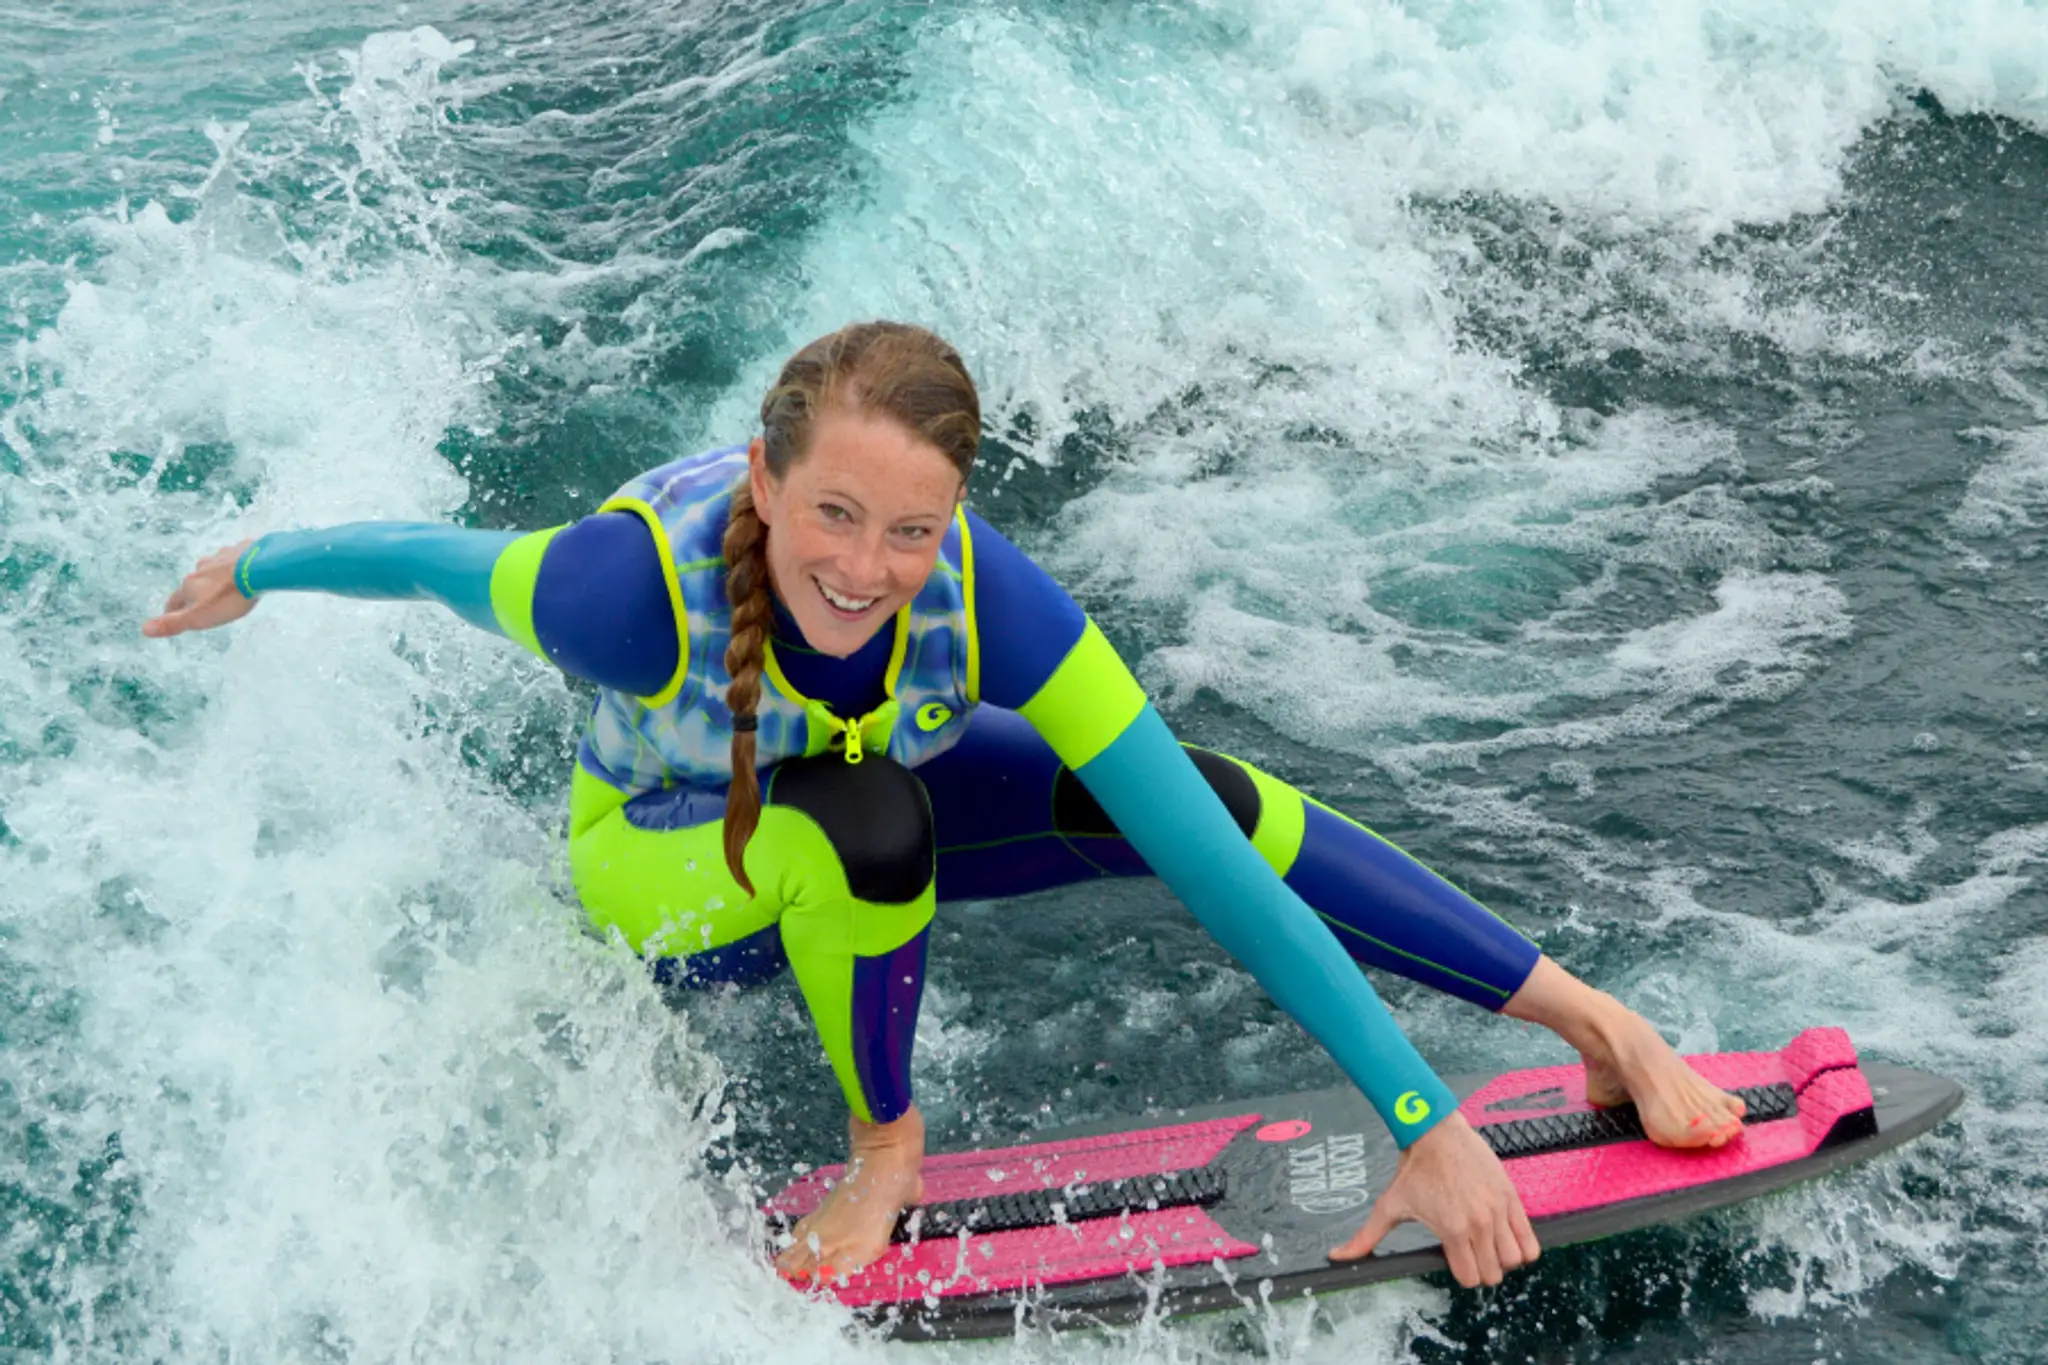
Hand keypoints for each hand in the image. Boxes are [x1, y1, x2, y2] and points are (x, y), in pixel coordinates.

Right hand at [143, 539, 258, 638]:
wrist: (260, 569)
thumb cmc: (229, 596)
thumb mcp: (199, 617)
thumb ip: (173, 623)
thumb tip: (145, 629)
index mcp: (190, 585)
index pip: (175, 600)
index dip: (172, 610)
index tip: (171, 615)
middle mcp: (201, 568)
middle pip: (193, 583)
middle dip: (195, 593)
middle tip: (200, 602)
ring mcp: (221, 557)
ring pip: (213, 568)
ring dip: (214, 577)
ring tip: (222, 586)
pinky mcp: (241, 549)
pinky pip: (234, 557)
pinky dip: (235, 564)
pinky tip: (243, 568)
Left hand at [1329, 1112, 1539, 1287]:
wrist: (1436, 1131)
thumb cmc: (1413, 1169)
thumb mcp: (1389, 1205)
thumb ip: (1367, 1237)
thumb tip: (1338, 1257)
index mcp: (1452, 1229)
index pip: (1469, 1278)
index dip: (1461, 1274)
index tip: (1454, 1260)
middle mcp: (1479, 1222)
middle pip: (1494, 1273)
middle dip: (1482, 1269)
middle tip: (1469, 1253)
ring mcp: (1498, 1210)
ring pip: (1515, 1259)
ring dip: (1502, 1259)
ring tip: (1487, 1245)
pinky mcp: (1511, 1198)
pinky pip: (1530, 1240)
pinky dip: (1523, 1247)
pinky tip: (1505, 1238)